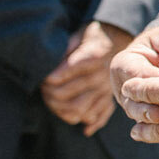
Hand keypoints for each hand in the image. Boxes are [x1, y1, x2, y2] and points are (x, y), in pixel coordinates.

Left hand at [41, 21, 131, 136]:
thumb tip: (54, 59)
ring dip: (60, 109)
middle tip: (43, 89)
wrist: (116, 42)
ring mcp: (106, 89)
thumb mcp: (79, 35)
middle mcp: (102, 74)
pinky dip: (90, 123)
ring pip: (80, 109)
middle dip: (51, 93)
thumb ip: (68, 47)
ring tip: (52, 102)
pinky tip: (79, 122)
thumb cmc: (91, 39)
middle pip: (71, 91)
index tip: (46, 78)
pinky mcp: (110, 99)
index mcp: (95, 55)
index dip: (57, 75)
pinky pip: (100, 116)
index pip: (74, 68)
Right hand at [114, 24, 158, 145]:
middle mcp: (123, 87)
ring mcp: (133, 104)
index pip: (136, 76)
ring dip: (157, 127)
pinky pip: (153, 128)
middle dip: (147, 111)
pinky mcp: (145, 116)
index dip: (152, 84)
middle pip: (133, 103)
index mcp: (124, 64)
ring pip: (142, 119)